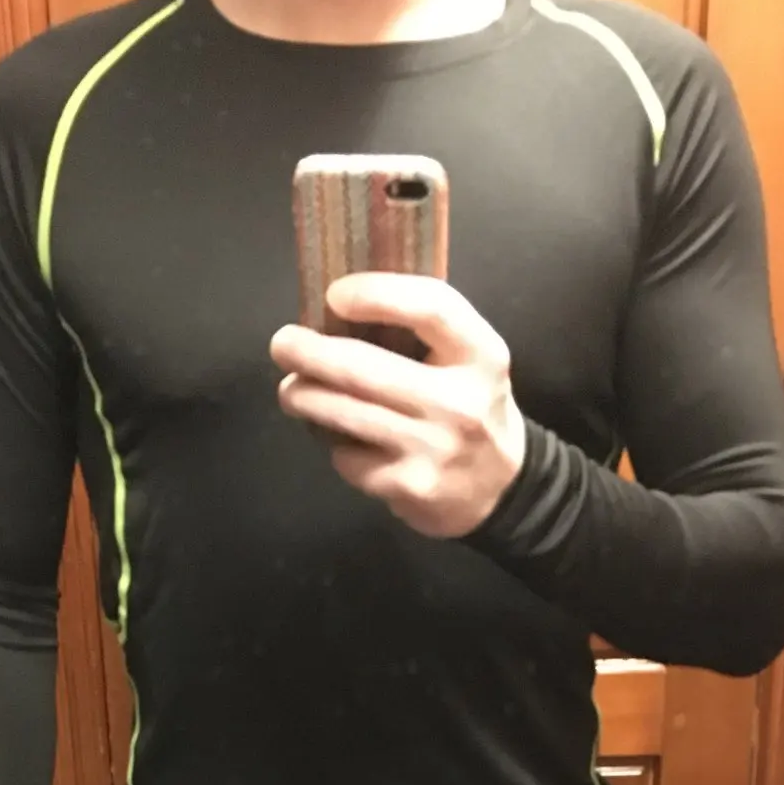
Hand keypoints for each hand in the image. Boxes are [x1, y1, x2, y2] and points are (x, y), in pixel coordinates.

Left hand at [270, 273, 526, 537]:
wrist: (501, 490)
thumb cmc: (471, 408)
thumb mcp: (470, 360)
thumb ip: (424, 330)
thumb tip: (338, 306)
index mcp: (481, 356)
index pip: (431, 308)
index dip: (376, 294)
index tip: (333, 295)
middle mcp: (460, 402)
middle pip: (363, 368)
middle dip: (309, 353)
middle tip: (283, 344)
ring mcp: (432, 449)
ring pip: (344, 414)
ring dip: (303, 397)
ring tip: (290, 391)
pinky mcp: (408, 486)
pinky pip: (349, 457)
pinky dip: (333, 444)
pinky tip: (338, 438)